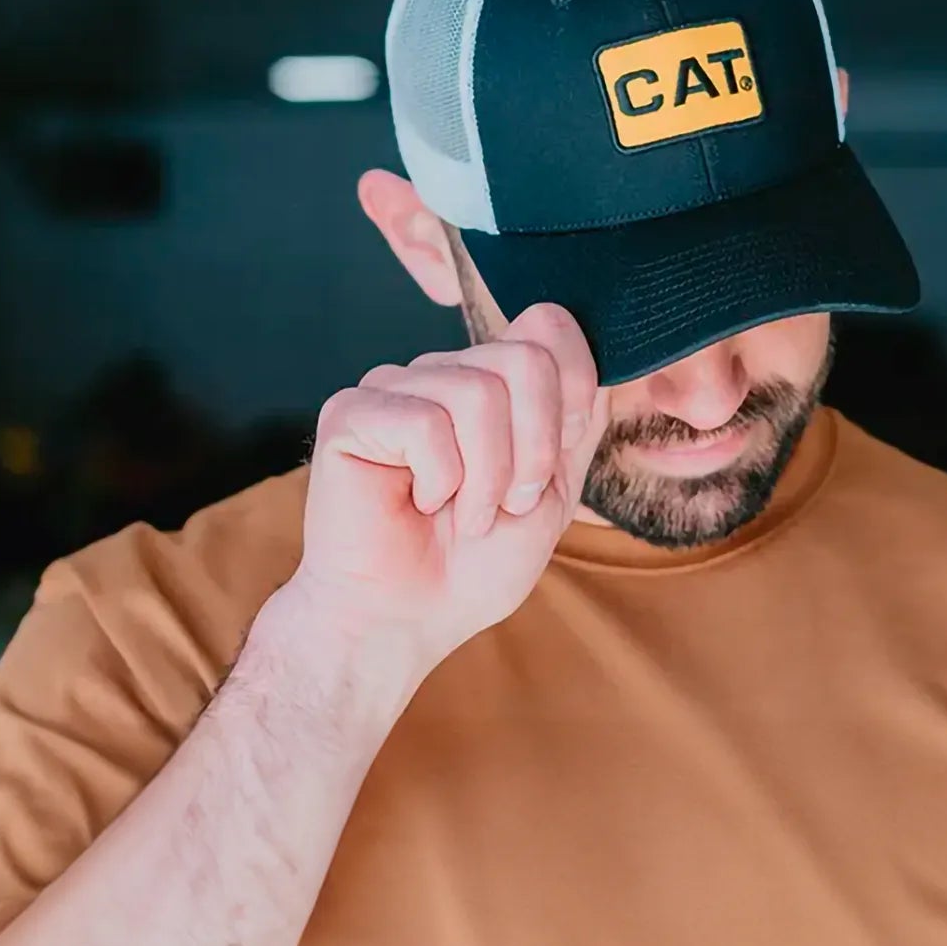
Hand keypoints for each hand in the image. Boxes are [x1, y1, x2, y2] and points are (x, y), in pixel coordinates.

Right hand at [292, 303, 607, 674]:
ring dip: (486, 478)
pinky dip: (439, 481)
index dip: (573, 392)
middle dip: (533, 451)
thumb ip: (579, 421)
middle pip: (523, 359)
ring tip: (462, 514)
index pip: (548, 326)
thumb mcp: (555, 490)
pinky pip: (424, 424)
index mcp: (490, 380)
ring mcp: (394, 386)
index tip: (556, 458)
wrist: (408, 619)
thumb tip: (596, 359)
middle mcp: (442, 371)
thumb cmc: (474, 565)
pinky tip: (419, 503)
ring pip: (478, 393)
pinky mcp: (351, 413)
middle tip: (506, 504)